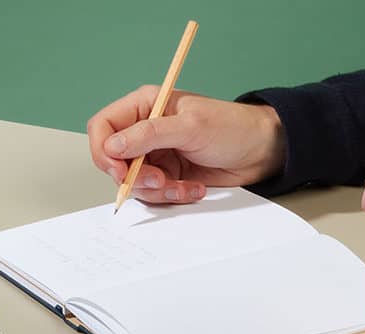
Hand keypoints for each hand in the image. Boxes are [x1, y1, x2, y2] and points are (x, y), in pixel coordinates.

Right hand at [86, 85, 284, 203]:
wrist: (261, 151)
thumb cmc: (232, 127)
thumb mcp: (190, 127)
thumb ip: (149, 135)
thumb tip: (113, 145)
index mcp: (144, 106)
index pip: (103, 126)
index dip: (103, 150)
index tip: (119, 170)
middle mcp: (145, 131)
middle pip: (114, 161)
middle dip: (134, 177)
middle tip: (159, 181)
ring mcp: (155, 155)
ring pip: (133, 183)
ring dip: (158, 191)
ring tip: (182, 185)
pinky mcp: (168, 176)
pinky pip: (155, 195)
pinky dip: (172, 196)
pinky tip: (193, 188)